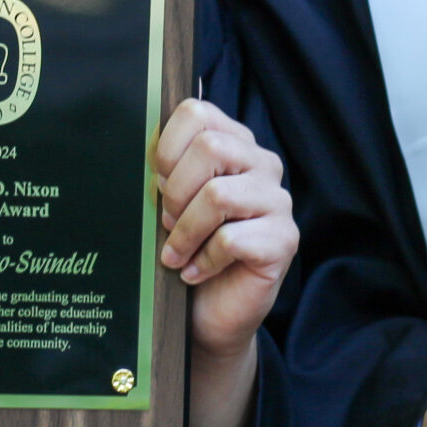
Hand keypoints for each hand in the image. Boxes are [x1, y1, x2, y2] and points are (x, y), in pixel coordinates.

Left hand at [154, 100, 296, 363]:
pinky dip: (204, 259)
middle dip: (175, 192)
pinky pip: (231, 238)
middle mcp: (262, 164)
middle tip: (166, 224)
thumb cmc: (189, 251)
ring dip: (185, 231)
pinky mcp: (283, 240)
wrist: (211, 313)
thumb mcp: (172, 205)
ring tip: (176, 253)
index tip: (157, 184)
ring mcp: (278, 201)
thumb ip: (166, 172)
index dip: (166, 147)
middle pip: (210, 148)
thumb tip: (142, 150)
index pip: (197, 112)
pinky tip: (197, 272)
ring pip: (218, 194)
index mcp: (235, 144)